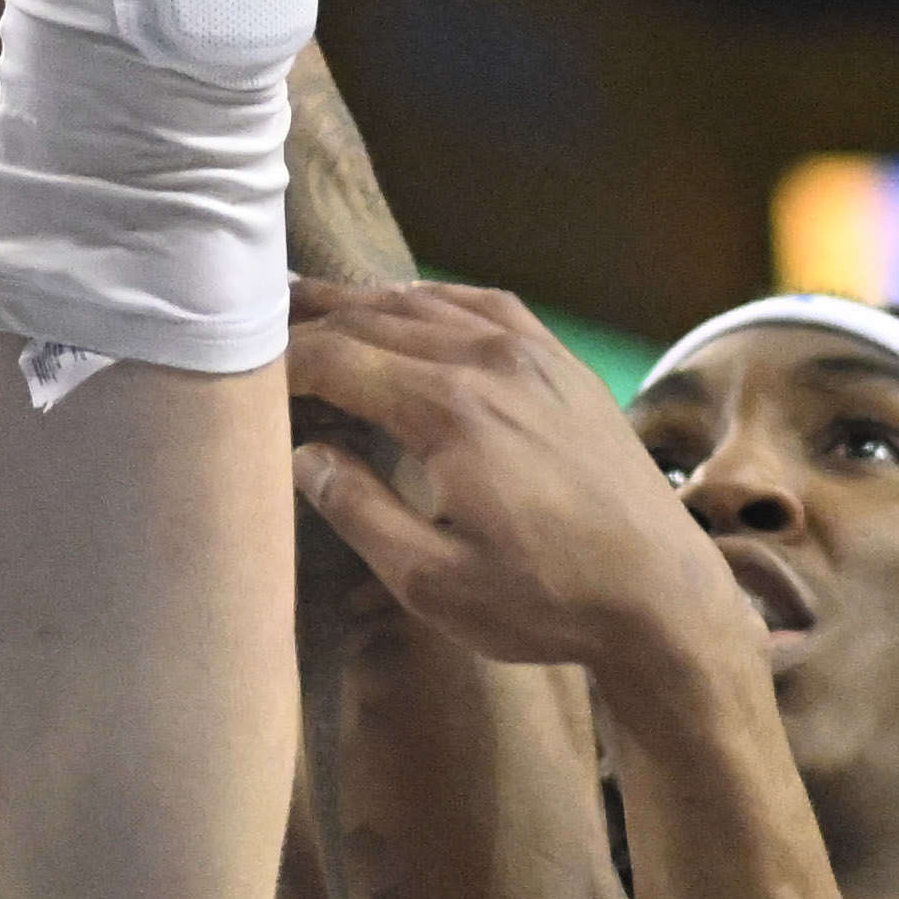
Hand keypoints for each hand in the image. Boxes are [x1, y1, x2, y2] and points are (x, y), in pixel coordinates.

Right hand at [283, 279, 753, 682]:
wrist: (663, 595)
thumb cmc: (548, 600)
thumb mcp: (434, 583)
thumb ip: (359, 512)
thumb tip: (305, 456)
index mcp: (450, 410)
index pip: (338, 359)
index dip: (279, 359)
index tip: (235, 366)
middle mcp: (489, 361)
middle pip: (375, 318)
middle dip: (309, 317)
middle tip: (250, 312)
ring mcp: (534, 354)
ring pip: (427, 302)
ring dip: (364, 300)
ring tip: (311, 301)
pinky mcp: (563, 364)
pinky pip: (484, 305)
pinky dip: (432, 297)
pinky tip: (410, 304)